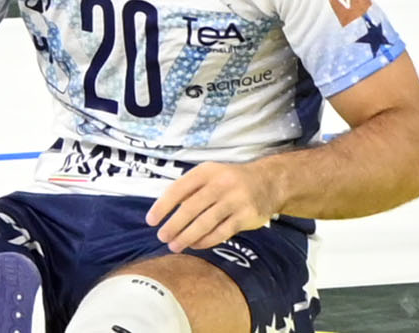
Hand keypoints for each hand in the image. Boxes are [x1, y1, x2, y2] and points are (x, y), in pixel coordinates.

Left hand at [147, 160, 272, 251]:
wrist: (267, 182)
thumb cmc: (229, 180)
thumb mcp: (209, 174)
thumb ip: (190, 189)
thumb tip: (164, 210)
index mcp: (205, 171)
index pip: (178, 189)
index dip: (163, 206)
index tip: (151, 220)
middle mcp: (220, 184)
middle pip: (191, 208)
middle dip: (173, 225)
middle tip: (162, 237)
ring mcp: (235, 200)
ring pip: (205, 222)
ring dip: (187, 236)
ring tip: (175, 246)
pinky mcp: (246, 216)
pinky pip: (222, 232)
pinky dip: (206, 241)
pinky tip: (195, 245)